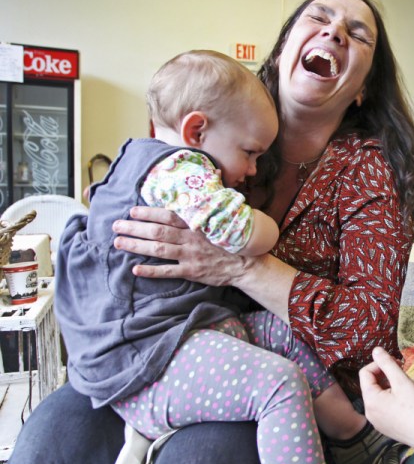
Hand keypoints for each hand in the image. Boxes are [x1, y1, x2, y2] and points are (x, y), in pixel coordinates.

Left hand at [112, 205, 251, 286]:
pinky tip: (135, 268)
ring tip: (119, 242)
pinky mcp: (191, 271)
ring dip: (136, 245)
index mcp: (196, 223)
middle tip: (116, 226)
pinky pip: (167, 271)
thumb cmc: (231, 239)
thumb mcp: (221, 219)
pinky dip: (151, 270)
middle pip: (157, 231)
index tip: (132, 211)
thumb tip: (197, 192)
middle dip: (134, 228)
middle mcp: (190, 238)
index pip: (168, 215)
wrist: (246, 263)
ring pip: (158, 249)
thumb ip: (205, 209)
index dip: (148, 213)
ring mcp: (190, 255)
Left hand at [360, 347, 413, 459]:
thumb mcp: (402, 381)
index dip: (379, 364)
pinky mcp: (385, 429)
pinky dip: (391, 400)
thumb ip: (387, 363)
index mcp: (370, 400)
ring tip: (406, 389)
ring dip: (388, 388)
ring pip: (377, 397)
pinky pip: (382, 409)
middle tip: (403, 374)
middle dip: (385, 376)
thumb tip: (375, 350)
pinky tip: (406, 403)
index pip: (365, 373)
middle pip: (370, 385)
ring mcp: (376, 423)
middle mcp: (369, 413)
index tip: (396, 363)